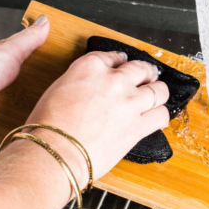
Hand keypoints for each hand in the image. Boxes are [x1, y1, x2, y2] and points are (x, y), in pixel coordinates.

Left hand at [0, 15, 49, 137]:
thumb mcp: (8, 50)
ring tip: (39, 111)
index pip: (25, 60)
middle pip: (24, 87)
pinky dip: (15, 126)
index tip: (60, 69)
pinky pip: (8, 126)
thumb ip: (28, 39)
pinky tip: (21, 124)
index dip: (42, 65)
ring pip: (18, 108)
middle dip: (36, 92)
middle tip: (52, 94)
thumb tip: (44, 22)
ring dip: (26, 111)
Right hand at [26, 50, 170, 188]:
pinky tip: (156, 117)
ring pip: (158, 90)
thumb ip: (80, 82)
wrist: (54, 152)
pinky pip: (161, 115)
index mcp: (90, 66)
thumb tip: (88, 90)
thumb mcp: (58, 89)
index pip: (113, 56)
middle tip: (146, 78)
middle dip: (145, 73)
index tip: (122, 66)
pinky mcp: (138, 125)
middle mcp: (114, 80)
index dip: (120, 62)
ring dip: (157, 92)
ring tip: (156, 96)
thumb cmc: (47, 126)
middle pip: (141, 69)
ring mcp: (129, 102)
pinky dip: (160, 115)